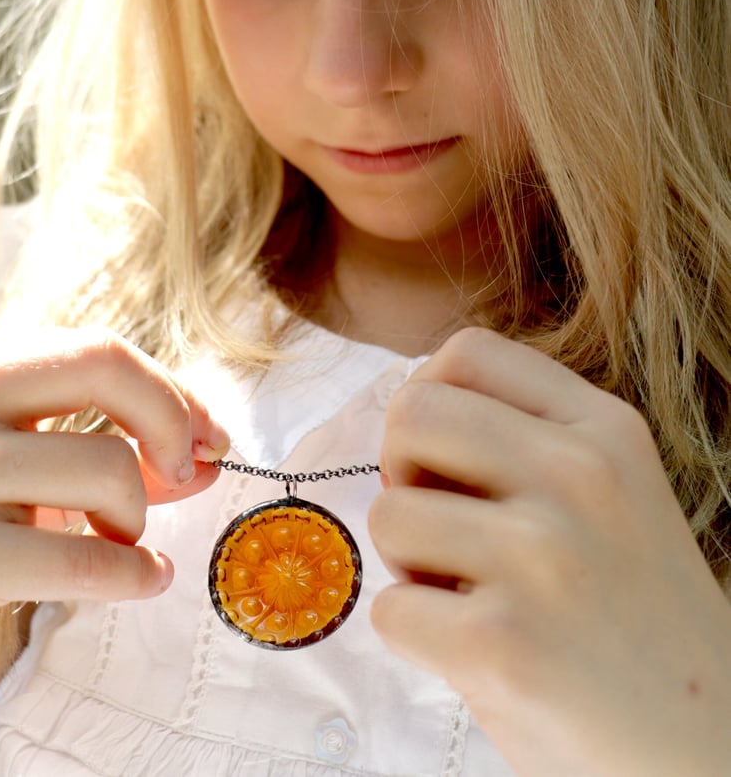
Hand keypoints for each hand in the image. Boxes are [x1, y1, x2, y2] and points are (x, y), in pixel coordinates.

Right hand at [0, 328, 228, 701]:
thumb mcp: (23, 461)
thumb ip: (113, 445)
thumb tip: (209, 454)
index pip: (101, 349)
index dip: (173, 392)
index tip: (208, 435)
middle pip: (107, 370)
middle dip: (172, 423)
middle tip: (185, 473)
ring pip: (108, 469)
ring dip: (136, 517)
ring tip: (118, 539)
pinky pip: (88, 558)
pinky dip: (135, 573)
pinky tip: (143, 577)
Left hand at [369, 327, 730, 775]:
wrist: (705, 750)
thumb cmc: (631, 616)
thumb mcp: (608, 495)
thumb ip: (520, 441)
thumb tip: (404, 412)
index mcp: (604, 430)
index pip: (466, 351)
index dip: (428, 398)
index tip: (445, 457)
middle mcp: (580, 476)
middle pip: (410, 412)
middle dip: (402, 472)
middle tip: (443, 527)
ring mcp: (543, 556)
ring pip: (389, 514)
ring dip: (409, 565)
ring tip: (470, 598)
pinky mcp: (504, 643)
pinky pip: (389, 612)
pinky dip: (415, 638)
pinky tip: (476, 654)